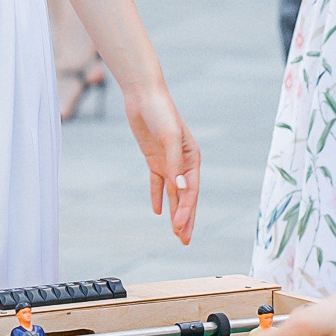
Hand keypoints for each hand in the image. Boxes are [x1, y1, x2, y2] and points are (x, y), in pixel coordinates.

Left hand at [126, 81, 199, 244]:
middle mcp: (182, 162)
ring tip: (176, 232)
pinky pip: (157, 182)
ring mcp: (168, 161)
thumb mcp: (169, 137)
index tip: (179, 228)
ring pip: (173, 193)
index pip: (191, 191)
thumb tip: (179, 190)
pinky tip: (157, 211)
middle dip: (186, 219)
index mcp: (192, 158)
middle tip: (185, 241)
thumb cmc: (160, 112)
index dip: (186, 211)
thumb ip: (174, 164)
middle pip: (185, 196)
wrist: (143, 95)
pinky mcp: (154, 159)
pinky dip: (157, 196)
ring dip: (174, 212)